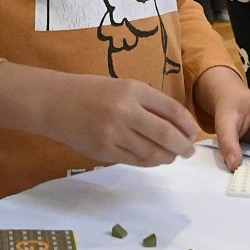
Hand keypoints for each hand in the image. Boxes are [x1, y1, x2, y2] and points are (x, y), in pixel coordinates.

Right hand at [45, 72, 199, 165]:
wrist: (56, 103)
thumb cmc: (94, 93)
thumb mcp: (124, 87)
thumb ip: (149, 104)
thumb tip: (179, 127)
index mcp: (133, 90)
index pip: (171, 109)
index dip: (187, 124)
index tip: (193, 133)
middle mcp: (125, 111)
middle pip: (166, 134)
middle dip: (182, 146)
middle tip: (188, 151)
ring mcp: (113, 133)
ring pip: (152, 152)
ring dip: (167, 157)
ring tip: (171, 156)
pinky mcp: (104, 151)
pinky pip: (135, 161)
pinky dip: (149, 162)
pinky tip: (153, 159)